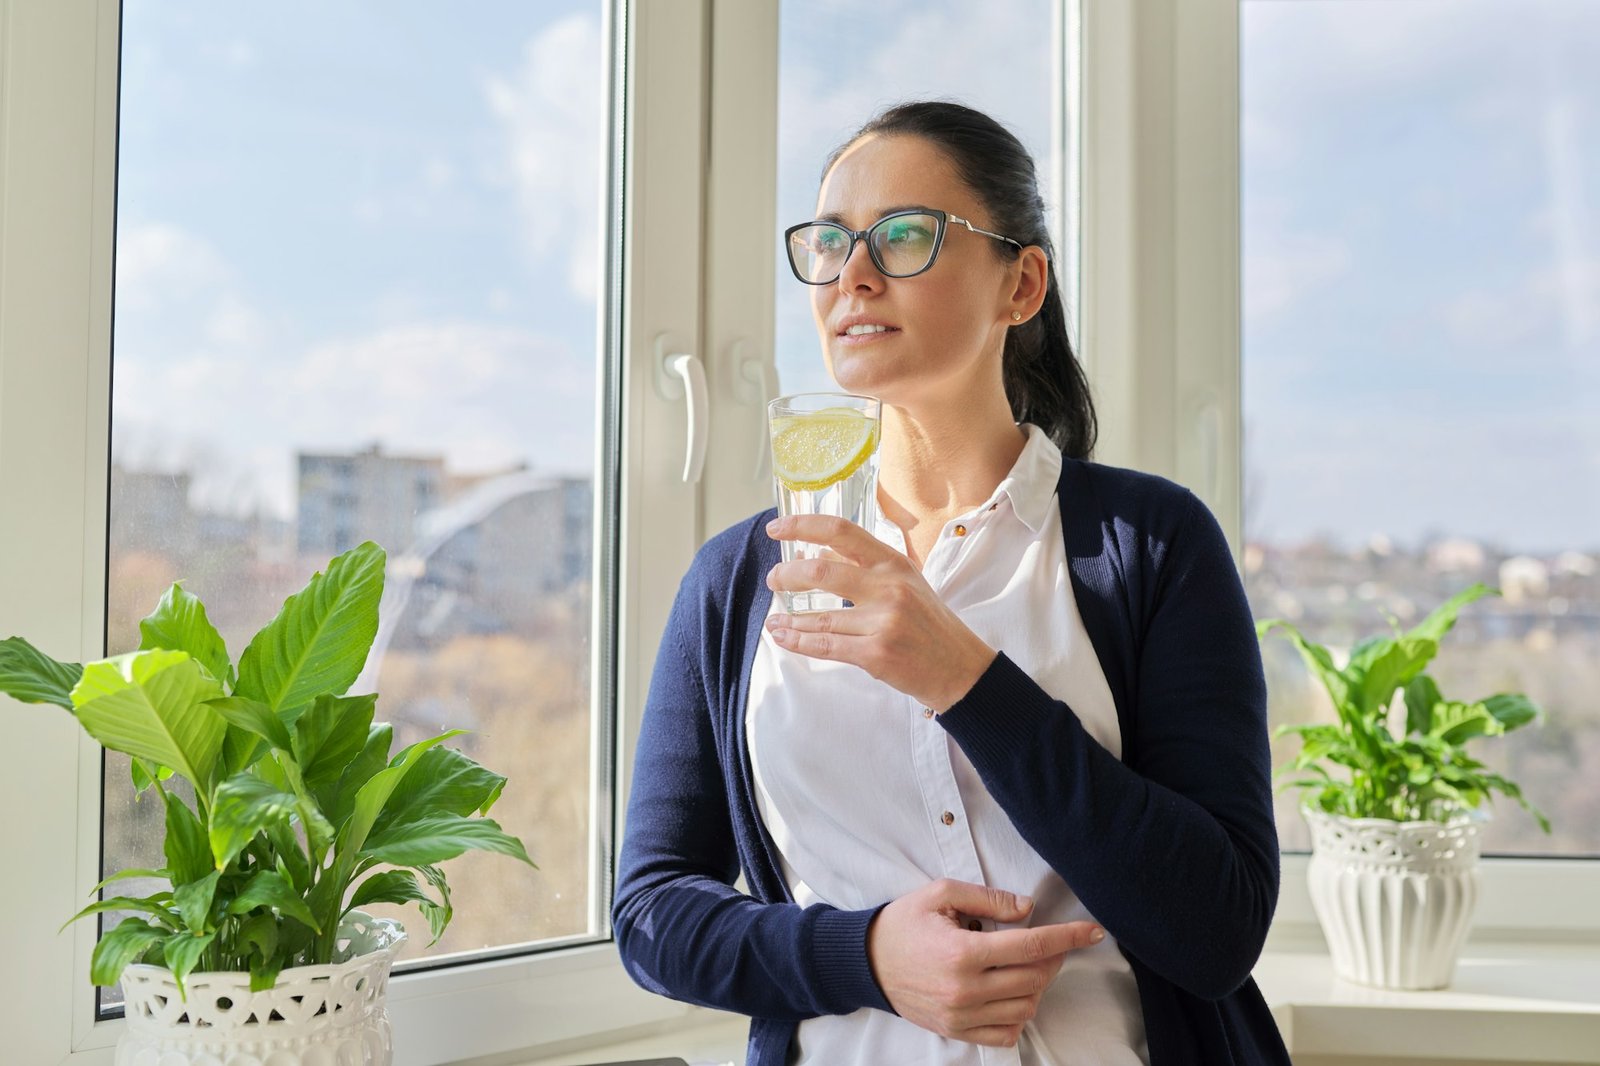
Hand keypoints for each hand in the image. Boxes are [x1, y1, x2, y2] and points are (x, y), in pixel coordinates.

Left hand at [764, 514, 996, 710]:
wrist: (961, 668)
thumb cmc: (930, 625)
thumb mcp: (905, 583)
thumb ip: (863, 566)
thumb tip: (816, 551)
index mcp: (894, 563)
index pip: (841, 531)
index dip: (803, 525)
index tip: (777, 528)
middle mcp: (888, 587)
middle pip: (822, 571)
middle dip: (788, 575)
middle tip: (775, 579)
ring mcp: (883, 622)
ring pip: (819, 617)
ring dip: (789, 619)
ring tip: (774, 619)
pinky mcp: (876, 654)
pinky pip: (825, 646)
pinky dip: (798, 641)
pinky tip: (783, 636)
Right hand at [868, 879, 1104, 1047]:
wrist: (866, 962)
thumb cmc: (903, 923)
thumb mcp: (940, 894)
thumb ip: (987, 899)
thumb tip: (1027, 909)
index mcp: (963, 953)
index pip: (1031, 946)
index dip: (1067, 937)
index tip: (1092, 931)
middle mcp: (966, 990)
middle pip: (1035, 978)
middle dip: (1054, 957)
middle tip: (1050, 941)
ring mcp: (962, 1015)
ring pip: (1025, 1006)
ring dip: (1037, 984)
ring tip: (1025, 963)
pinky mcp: (957, 1031)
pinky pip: (1006, 1033)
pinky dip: (1019, 1013)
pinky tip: (1011, 992)